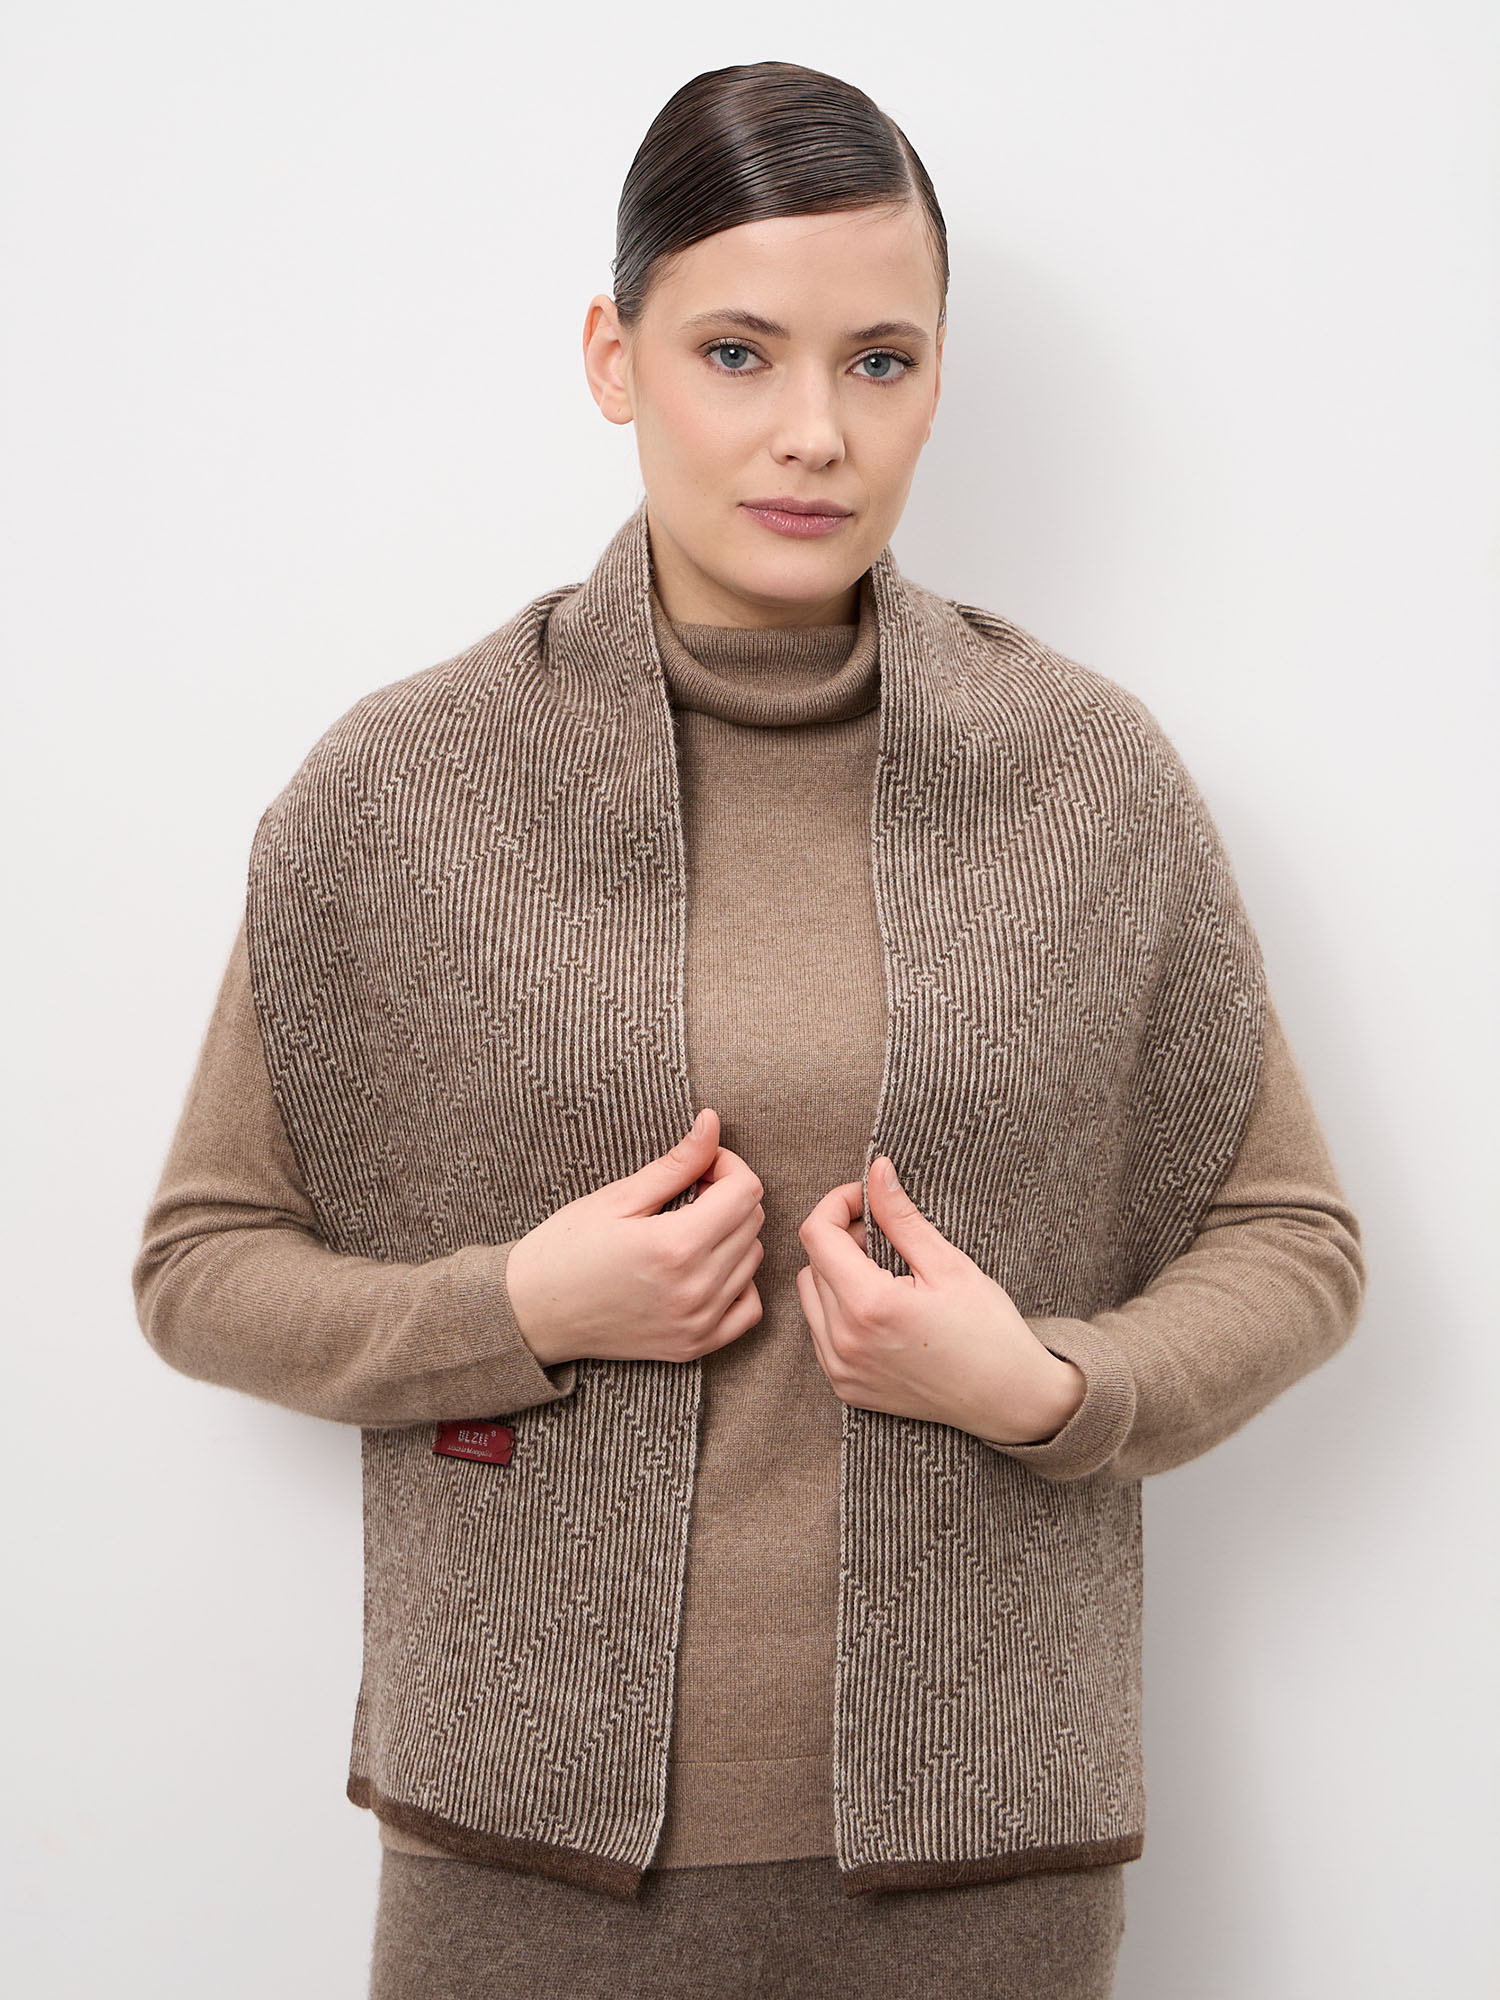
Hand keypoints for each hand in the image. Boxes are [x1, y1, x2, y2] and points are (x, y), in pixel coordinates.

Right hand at [505, 1109, 764, 1368]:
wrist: (532, 1312)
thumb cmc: (566, 1248)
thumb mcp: (618, 1197)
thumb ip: (676, 1163)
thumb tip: (712, 1122)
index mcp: (676, 1246)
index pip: (745, 1190)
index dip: (727, 1165)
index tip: (699, 1167)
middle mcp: (696, 1288)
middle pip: (753, 1222)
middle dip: (729, 1196)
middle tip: (690, 1193)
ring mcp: (698, 1322)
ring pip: (753, 1260)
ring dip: (732, 1236)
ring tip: (690, 1229)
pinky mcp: (695, 1345)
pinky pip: (749, 1309)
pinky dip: (738, 1283)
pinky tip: (707, 1269)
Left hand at [795, 1156, 1085, 1444]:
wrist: (1008, 1399)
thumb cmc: (988, 1330)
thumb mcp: (948, 1264)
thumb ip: (901, 1217)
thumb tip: (876, 1172)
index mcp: (868, 1306)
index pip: (816, 1235)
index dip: (837, 1205)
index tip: (867, 1200)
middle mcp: (843, 1342)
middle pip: (811, 1264)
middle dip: (842, 1240)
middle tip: (887, 1239)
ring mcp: (841, 1370)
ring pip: (811, 1298)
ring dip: (836, 1276)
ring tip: (884, 1275)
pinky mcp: (846, 1387)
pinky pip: (821, 1333)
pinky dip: (839, 1312)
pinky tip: (880, 1311)